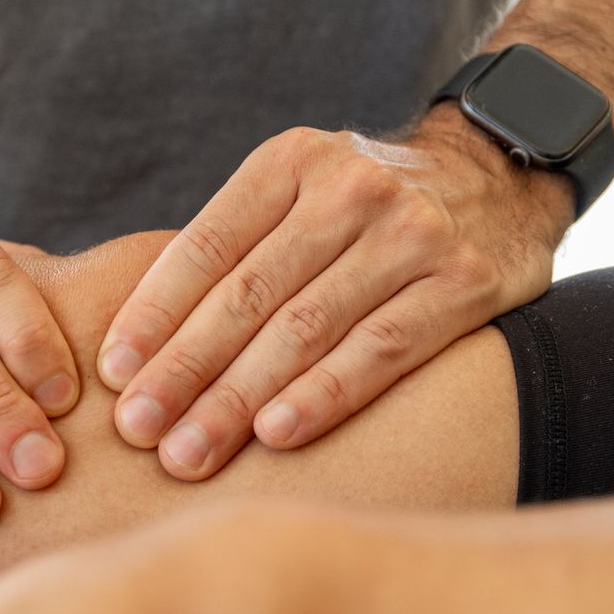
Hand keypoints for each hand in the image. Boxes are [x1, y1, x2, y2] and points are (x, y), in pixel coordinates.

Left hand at [96, 111, 570, 479]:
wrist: (499, 171)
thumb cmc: (368, 204)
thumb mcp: (302, 188)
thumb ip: (239, 246)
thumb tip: (137, 345)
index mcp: (291, 162)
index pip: (207, 245)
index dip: (154, 313)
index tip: (113, 375)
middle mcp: (350, 190)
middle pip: (249, 294)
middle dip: (184, 369)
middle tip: (136, 430)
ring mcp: (411, 235)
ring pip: (307, 328)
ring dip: (239, 398)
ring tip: (187, 451)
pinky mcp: (464, 283)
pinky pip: (381, 350)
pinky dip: (324, 395)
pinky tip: (276, 435)